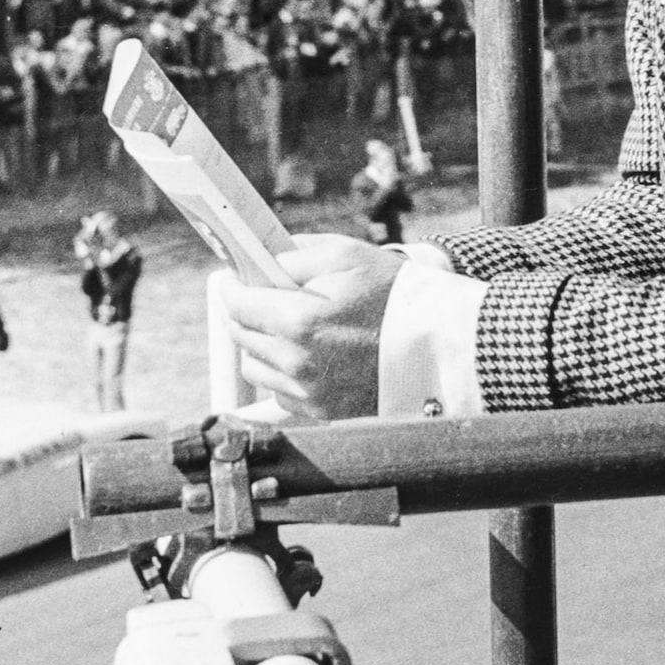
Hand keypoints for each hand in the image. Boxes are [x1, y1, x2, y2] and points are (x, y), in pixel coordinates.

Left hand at [217, 235, 408, 422]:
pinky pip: (280, 392)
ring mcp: (307, 391)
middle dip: (245, 313)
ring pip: (256, 368)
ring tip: (286, 328)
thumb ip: (295, 254)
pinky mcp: (321, 410)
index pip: (237, 305)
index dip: (231, 287)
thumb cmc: (391, 293)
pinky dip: (284, 373)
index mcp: (296, 320)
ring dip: (261, 345)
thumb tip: (266, 262)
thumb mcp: (345, 254)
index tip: (232, 279)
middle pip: (242, 336)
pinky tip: (307, 354)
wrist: (433, 343)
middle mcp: (295, 361)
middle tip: (259, 297)